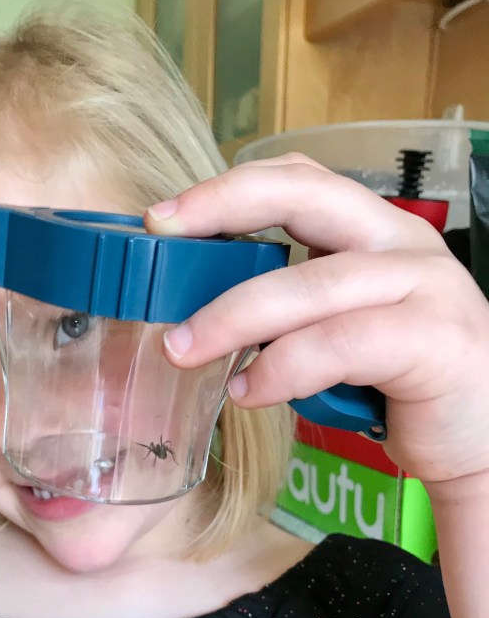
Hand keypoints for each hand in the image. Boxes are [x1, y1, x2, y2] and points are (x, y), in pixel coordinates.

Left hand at [146, 154, 488, 495]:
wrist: (483, 438)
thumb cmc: (400, 382)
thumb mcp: (340, 327)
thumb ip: (291, 307)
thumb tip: (198, 309)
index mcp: (374, 232)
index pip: (299, 179)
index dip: (227, 188)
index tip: (161, 217)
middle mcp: (403, 243)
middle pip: (306, 195)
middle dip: (222, 210)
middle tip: (160, 240)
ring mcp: (426, 285)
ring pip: (311, 284)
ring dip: (233, 317)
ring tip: (184, 349)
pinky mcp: (436, 340)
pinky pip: (339, 344)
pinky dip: (283, 368)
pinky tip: (249, 390)